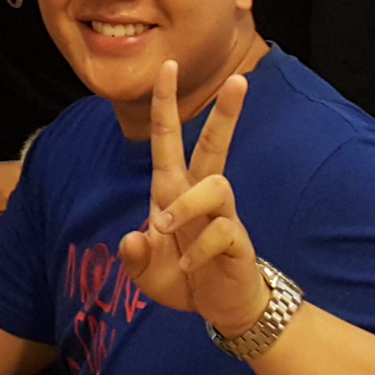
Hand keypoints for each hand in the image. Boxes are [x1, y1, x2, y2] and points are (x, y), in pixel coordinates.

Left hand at [116, 60, 267, 336]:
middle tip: (239, 78)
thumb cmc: (183, 278)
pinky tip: (189, 266)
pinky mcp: (237, 241)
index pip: (167, 138)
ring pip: (215, 185)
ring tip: (166, 228)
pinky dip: (198, 252)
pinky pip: (221, 232)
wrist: (219, 308)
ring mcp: (222, 216)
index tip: (167, 65)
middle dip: (225, 113)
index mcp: (172, 190)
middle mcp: (198, 195)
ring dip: (186, 205)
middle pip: (215, 145)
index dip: (165, 103)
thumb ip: (134, 256)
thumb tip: (137, 236)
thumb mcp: (145, 273)